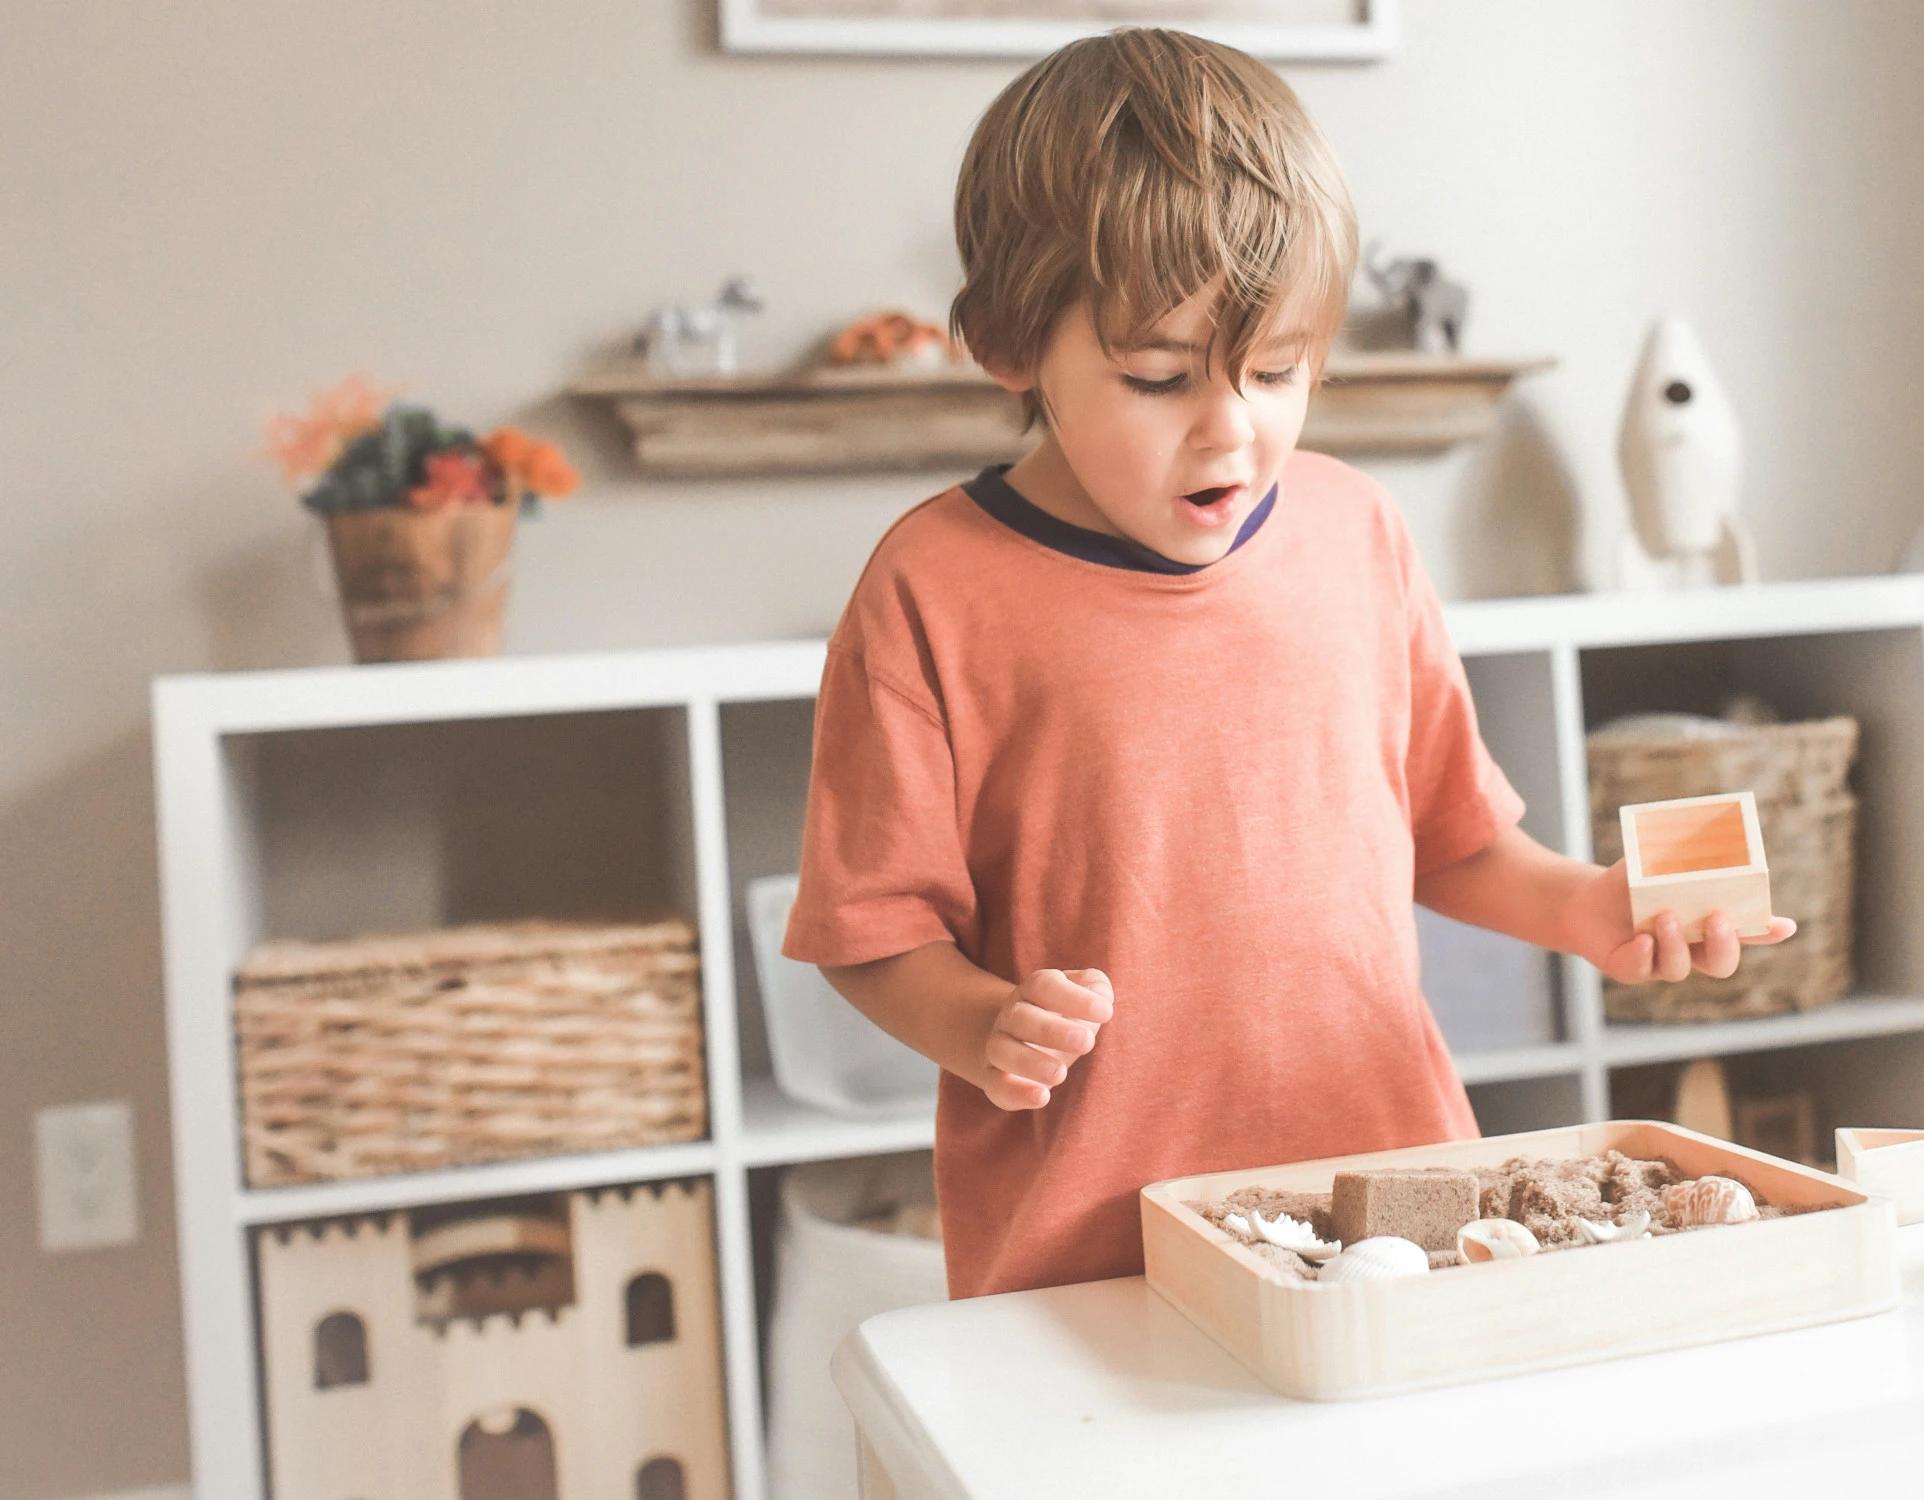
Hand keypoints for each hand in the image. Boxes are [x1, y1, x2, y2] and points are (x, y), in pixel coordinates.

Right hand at [982, 967, 1112, 1110]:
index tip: (1106, 1012)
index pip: (1044, 986)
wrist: (1028, 1039)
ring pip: (1001, 1051)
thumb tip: (1101, 997)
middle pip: (1020, 1017)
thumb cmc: (1066, 1015)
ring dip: (1030, 1063)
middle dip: (1052, 1030)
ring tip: (1061, 1074)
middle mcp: (1012, 1016)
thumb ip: (1096, 987)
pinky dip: (1016, 1093)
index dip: (1073, 998)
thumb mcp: (1084, 994)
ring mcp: (1000, 1046)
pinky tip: (1042, 1097)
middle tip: (1087, 1042)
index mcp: (1033, 990)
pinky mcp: (996, 1079)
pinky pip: (996, 1086)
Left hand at [1560, 859, 1796, 983]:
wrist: (1586, 901)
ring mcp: (1659, 962)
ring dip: (1676, 943)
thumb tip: (1701, 826)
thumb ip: (1681, 852)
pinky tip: (1641, 939)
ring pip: (1680, 968)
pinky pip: (1640, 970)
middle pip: (1721, 963)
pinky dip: (1643, 955)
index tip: (1784, 925)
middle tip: (1716, 918)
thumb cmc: (1631, 882)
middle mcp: (1690, 950)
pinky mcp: (1628, 968)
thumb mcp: (1655, 862)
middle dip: (1724, 945)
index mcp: (1706, 925)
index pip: (1745, 932)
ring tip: (1665, 916)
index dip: (1766, 932)